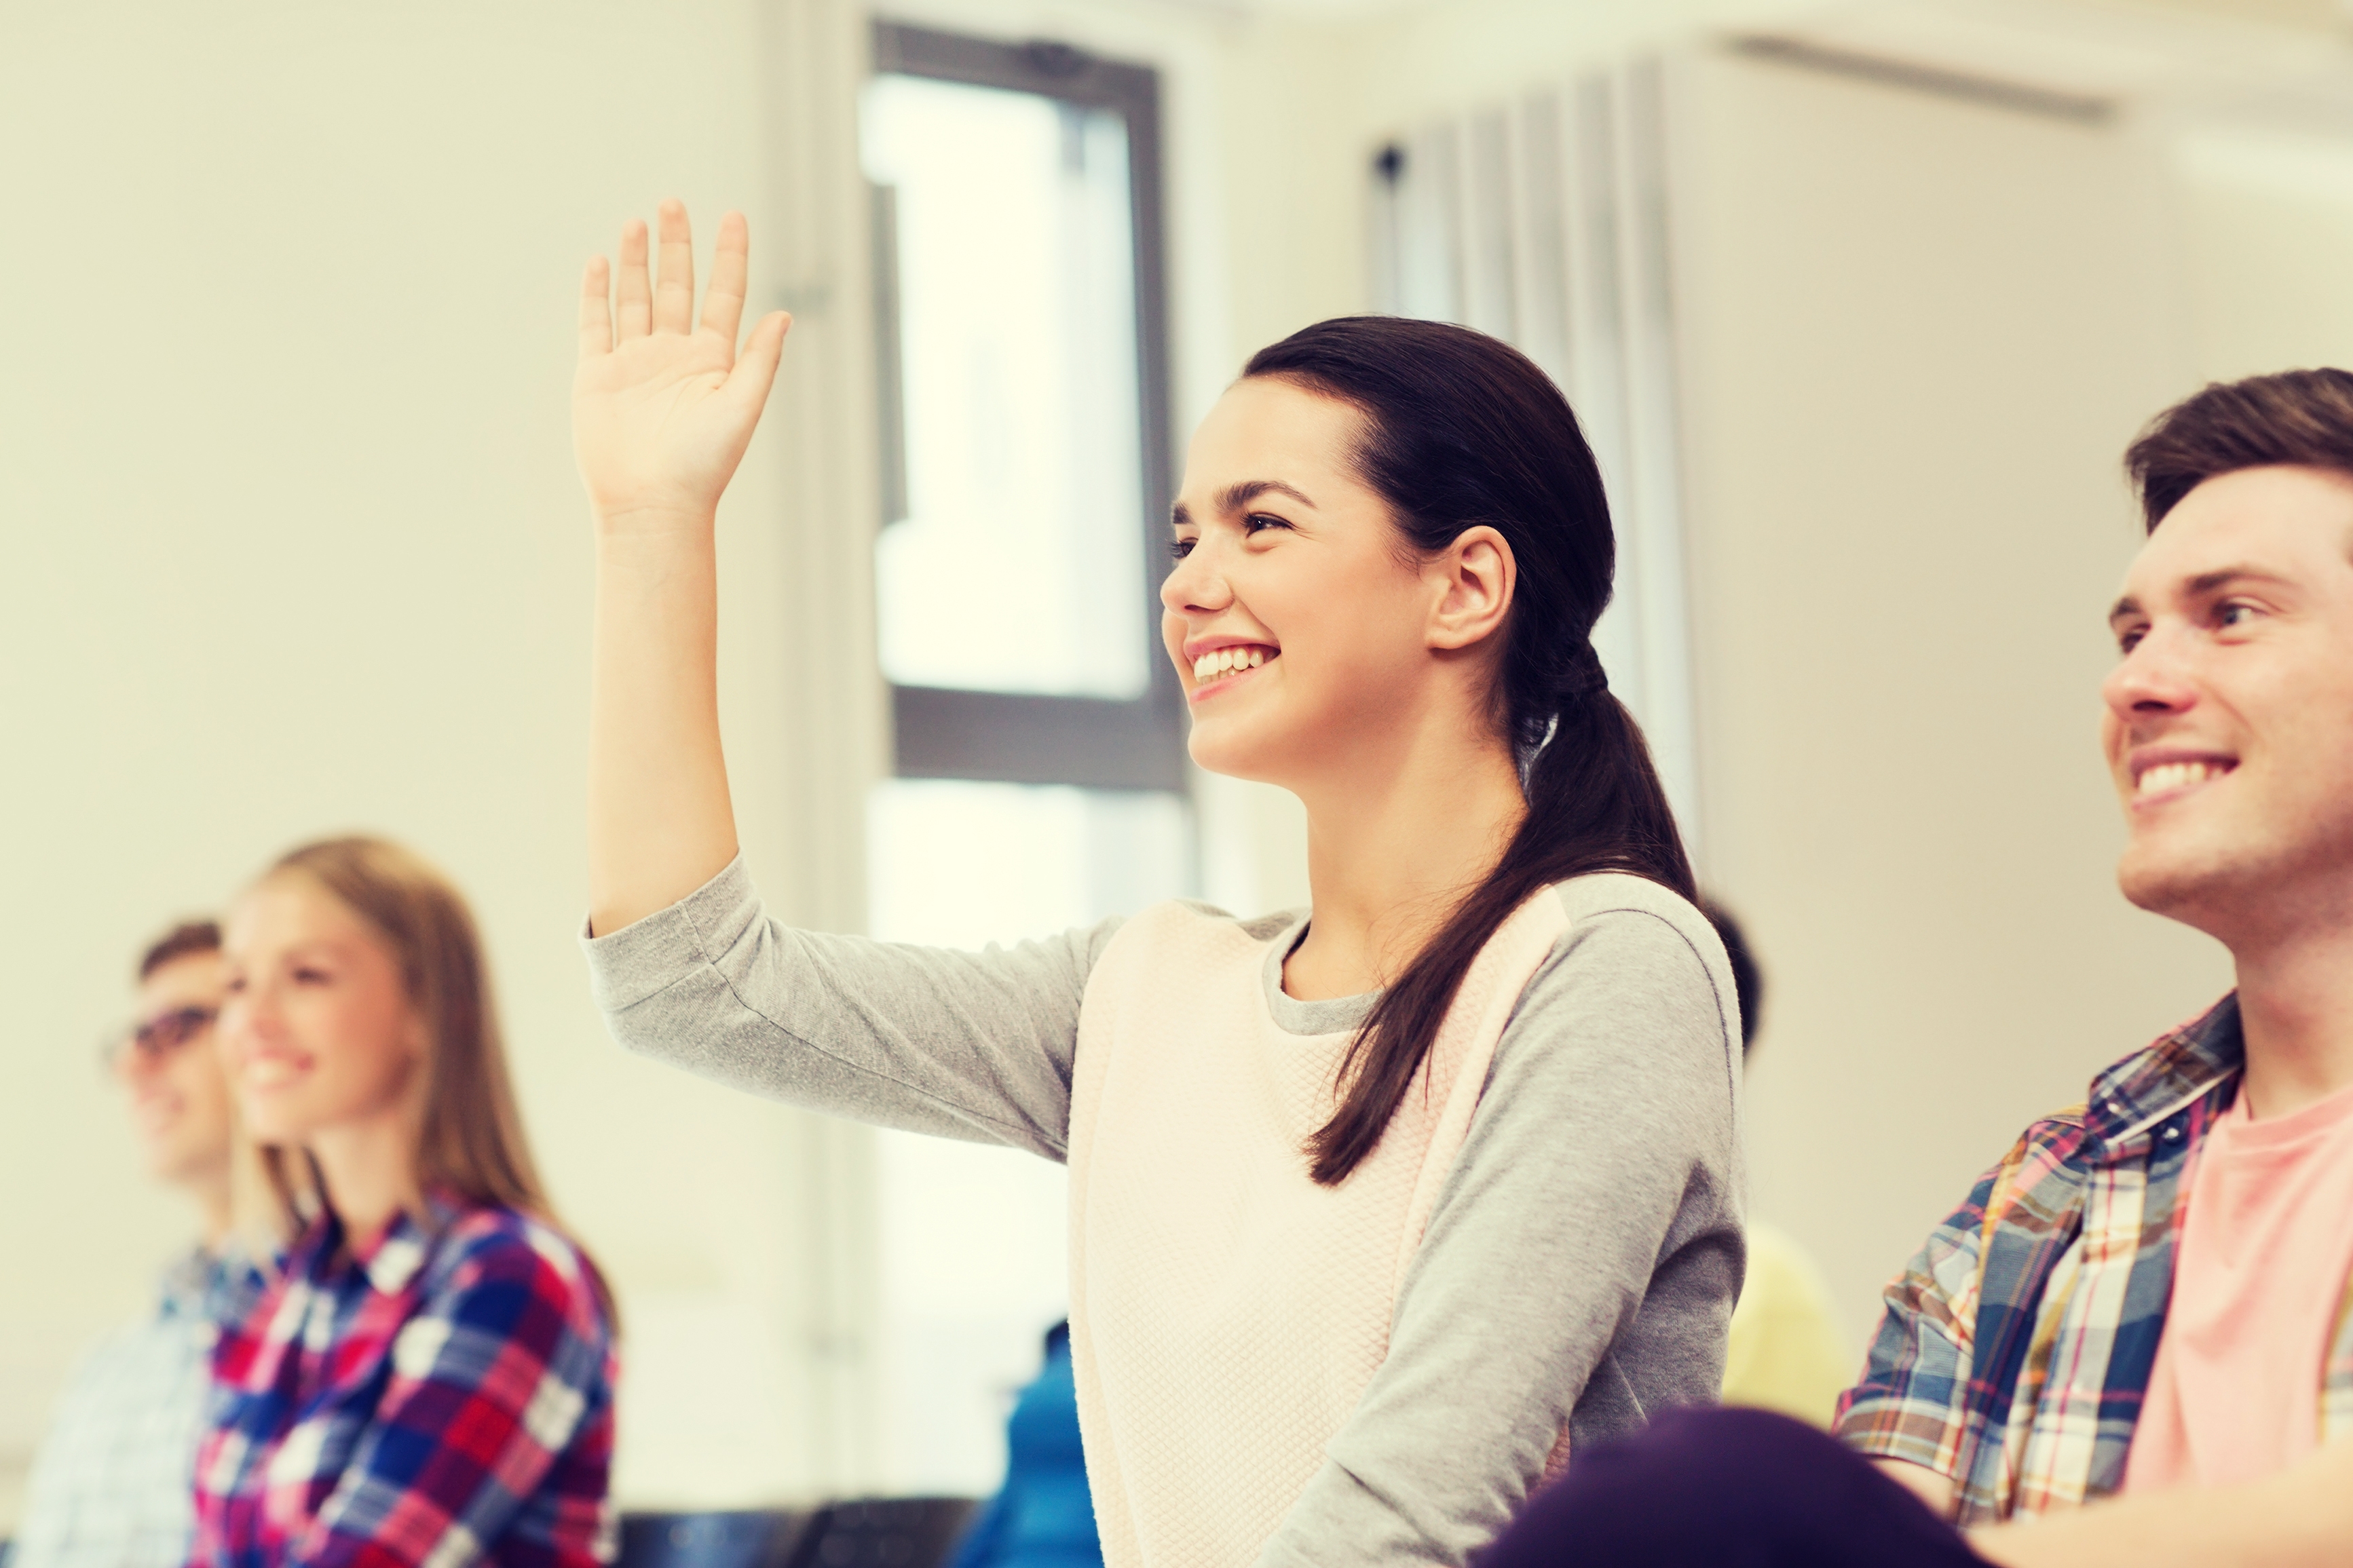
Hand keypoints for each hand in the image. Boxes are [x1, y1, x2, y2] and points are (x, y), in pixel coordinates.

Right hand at [574, 200, 790, 530]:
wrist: (652, 504)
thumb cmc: (704, 465)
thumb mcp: (742, 407)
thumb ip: (760, 359)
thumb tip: (784, 314)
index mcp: (713, 361)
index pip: (724, 295)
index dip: (729, 256)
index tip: (734, 216)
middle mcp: (674, 356)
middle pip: (676, 286)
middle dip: (676, 245)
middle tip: (672, 202)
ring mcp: (635, 363)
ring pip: (636, 298)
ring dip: (637, 260)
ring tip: (639, 222)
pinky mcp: (598, 375)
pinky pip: (595, 325)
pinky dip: (596, 293)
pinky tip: (599, 263)